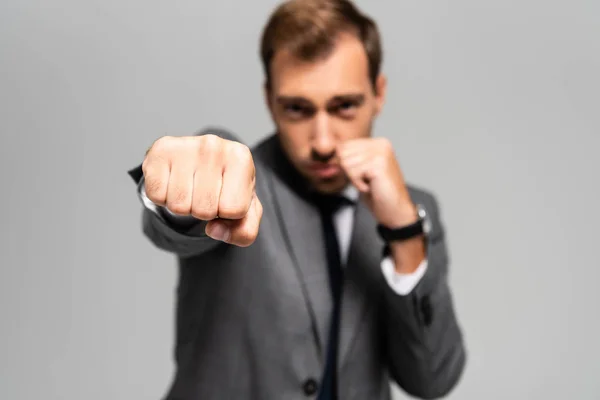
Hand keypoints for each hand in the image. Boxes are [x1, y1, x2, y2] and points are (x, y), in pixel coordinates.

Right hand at [142, 134, 262, 246]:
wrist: (199, 162)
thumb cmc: (225, 187)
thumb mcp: (245, 211)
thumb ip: (244, 231)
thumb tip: (214, 230)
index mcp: (240, 158)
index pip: (234, 210)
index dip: (228, 214)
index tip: (225, 198)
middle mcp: (213, 146)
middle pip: (204, 210)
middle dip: (204, 212)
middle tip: (205, 194)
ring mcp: (185, 146)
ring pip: (179, 206)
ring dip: (183, 206)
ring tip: (189, 188)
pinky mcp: (159, 152)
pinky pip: (157, 196)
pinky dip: (163, 198)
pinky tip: (173, 182)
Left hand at [338, 137, 416, 227]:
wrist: (395, 210)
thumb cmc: (378, 192)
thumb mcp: (361, 170)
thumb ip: (349, 158)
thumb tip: (330, 155)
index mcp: (377, 142)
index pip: (344, 146)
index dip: (345, 165)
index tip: (361, 175)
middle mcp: (381, 144)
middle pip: (343, 153)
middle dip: (349, 171)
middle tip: (366, 181)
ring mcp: (381, 153)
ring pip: (346, 163)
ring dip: (354, 179)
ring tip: (370, 184)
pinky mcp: (379, 165)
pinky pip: (353, 173)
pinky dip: (358, 185)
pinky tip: (372, 187)